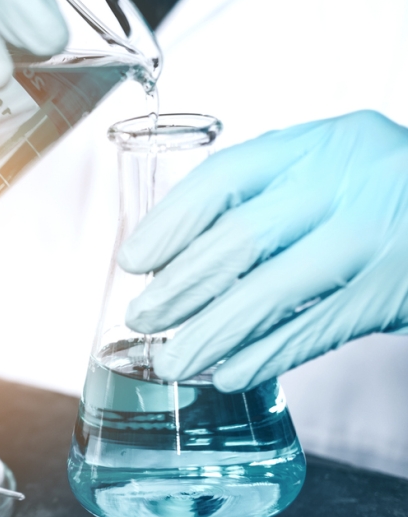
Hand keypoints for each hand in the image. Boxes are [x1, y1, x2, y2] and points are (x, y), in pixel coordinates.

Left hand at [118, 110, 407, 391]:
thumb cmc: (382, 190)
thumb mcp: (330, 166)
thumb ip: (267, 192)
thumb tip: (174, 252)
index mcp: (318, 145)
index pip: (224, 178)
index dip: (170, 222)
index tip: (133, 259)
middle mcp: (346, 184)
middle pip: (239, 238)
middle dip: (181, 286)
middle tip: (141, 317)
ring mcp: (373, 239)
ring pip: (271, 292)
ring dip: (212, 332)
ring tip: (172, 360)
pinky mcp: (391, 293)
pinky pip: (315, 331)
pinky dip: (266, 355)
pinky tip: (229, 372)